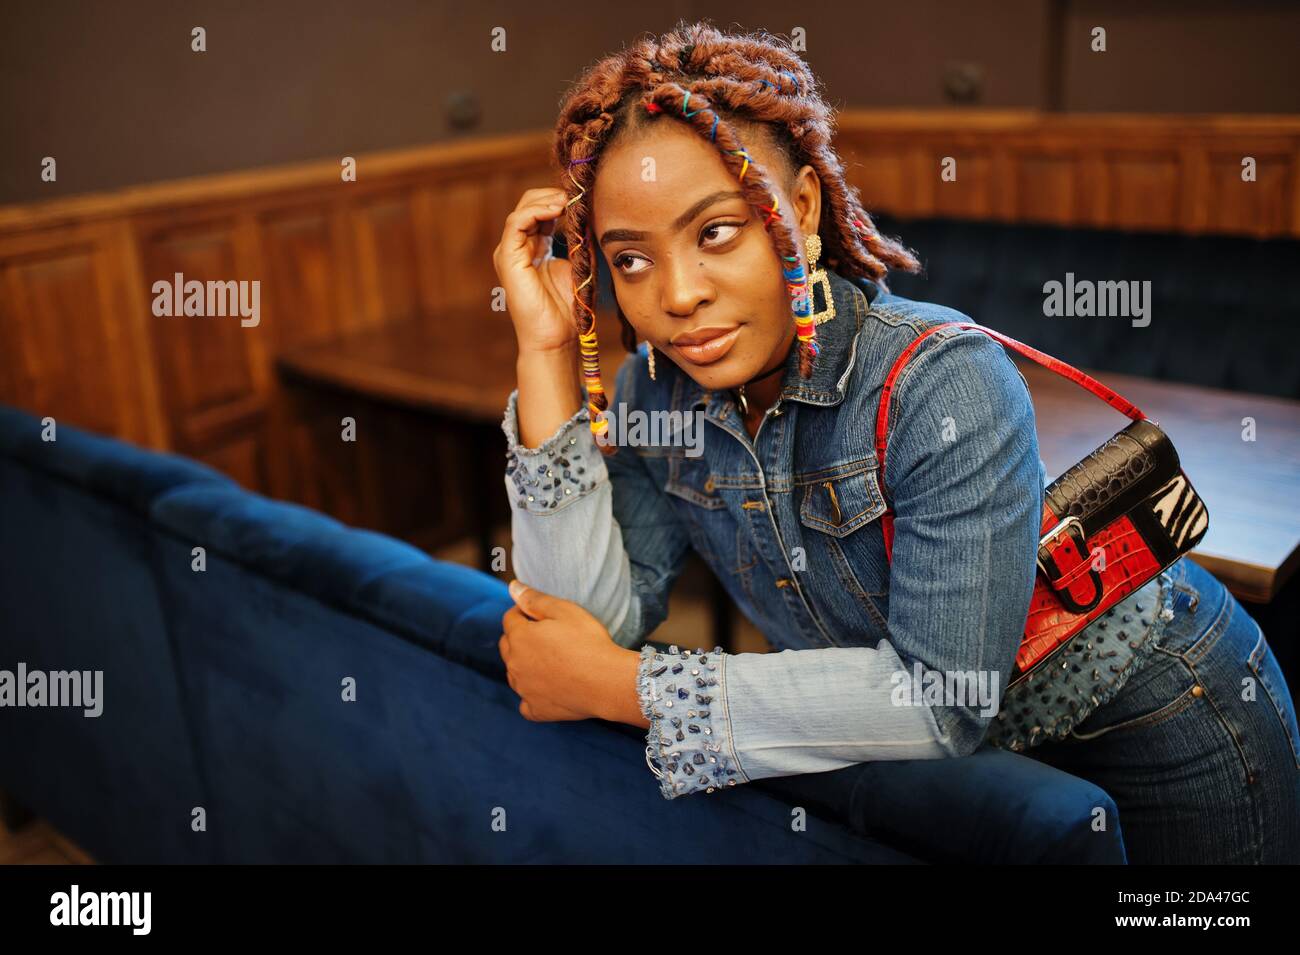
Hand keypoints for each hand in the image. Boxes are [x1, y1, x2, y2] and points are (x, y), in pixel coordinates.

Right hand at [492, 187, 579, 354]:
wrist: (555, 338)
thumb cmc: (568, 309)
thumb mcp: (579, 265)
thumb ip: (580, 241)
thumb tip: (591, 215)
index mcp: (533, 248)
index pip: (542, 210)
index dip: (561, 199)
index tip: (583, 199)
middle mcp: (518, 247)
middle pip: (530, 204)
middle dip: (554, 195)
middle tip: (577, 196)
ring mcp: (510, 251)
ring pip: (523, 209)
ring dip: (548, 199)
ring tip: (569, 201)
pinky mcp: (507, 257)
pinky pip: (517, 222)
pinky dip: (537, 210)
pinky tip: (558, 209)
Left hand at [499, 580, 642, 723]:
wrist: (607, 682)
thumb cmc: (589, 642)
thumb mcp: (564, 611)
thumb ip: (534, 599)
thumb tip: (513, 587)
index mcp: (520, 637)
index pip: (510, 618)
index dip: (524, 612)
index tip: (541, 615)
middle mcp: (515, 664)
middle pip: (507, 645)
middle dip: (520, 637)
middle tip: (547, 636)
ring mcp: (523, 690)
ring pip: (514, 673)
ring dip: (524, 664)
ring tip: (551, 661)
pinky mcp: (535, 710)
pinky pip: (525, 703)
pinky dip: (532, 696)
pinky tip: (549, 689)